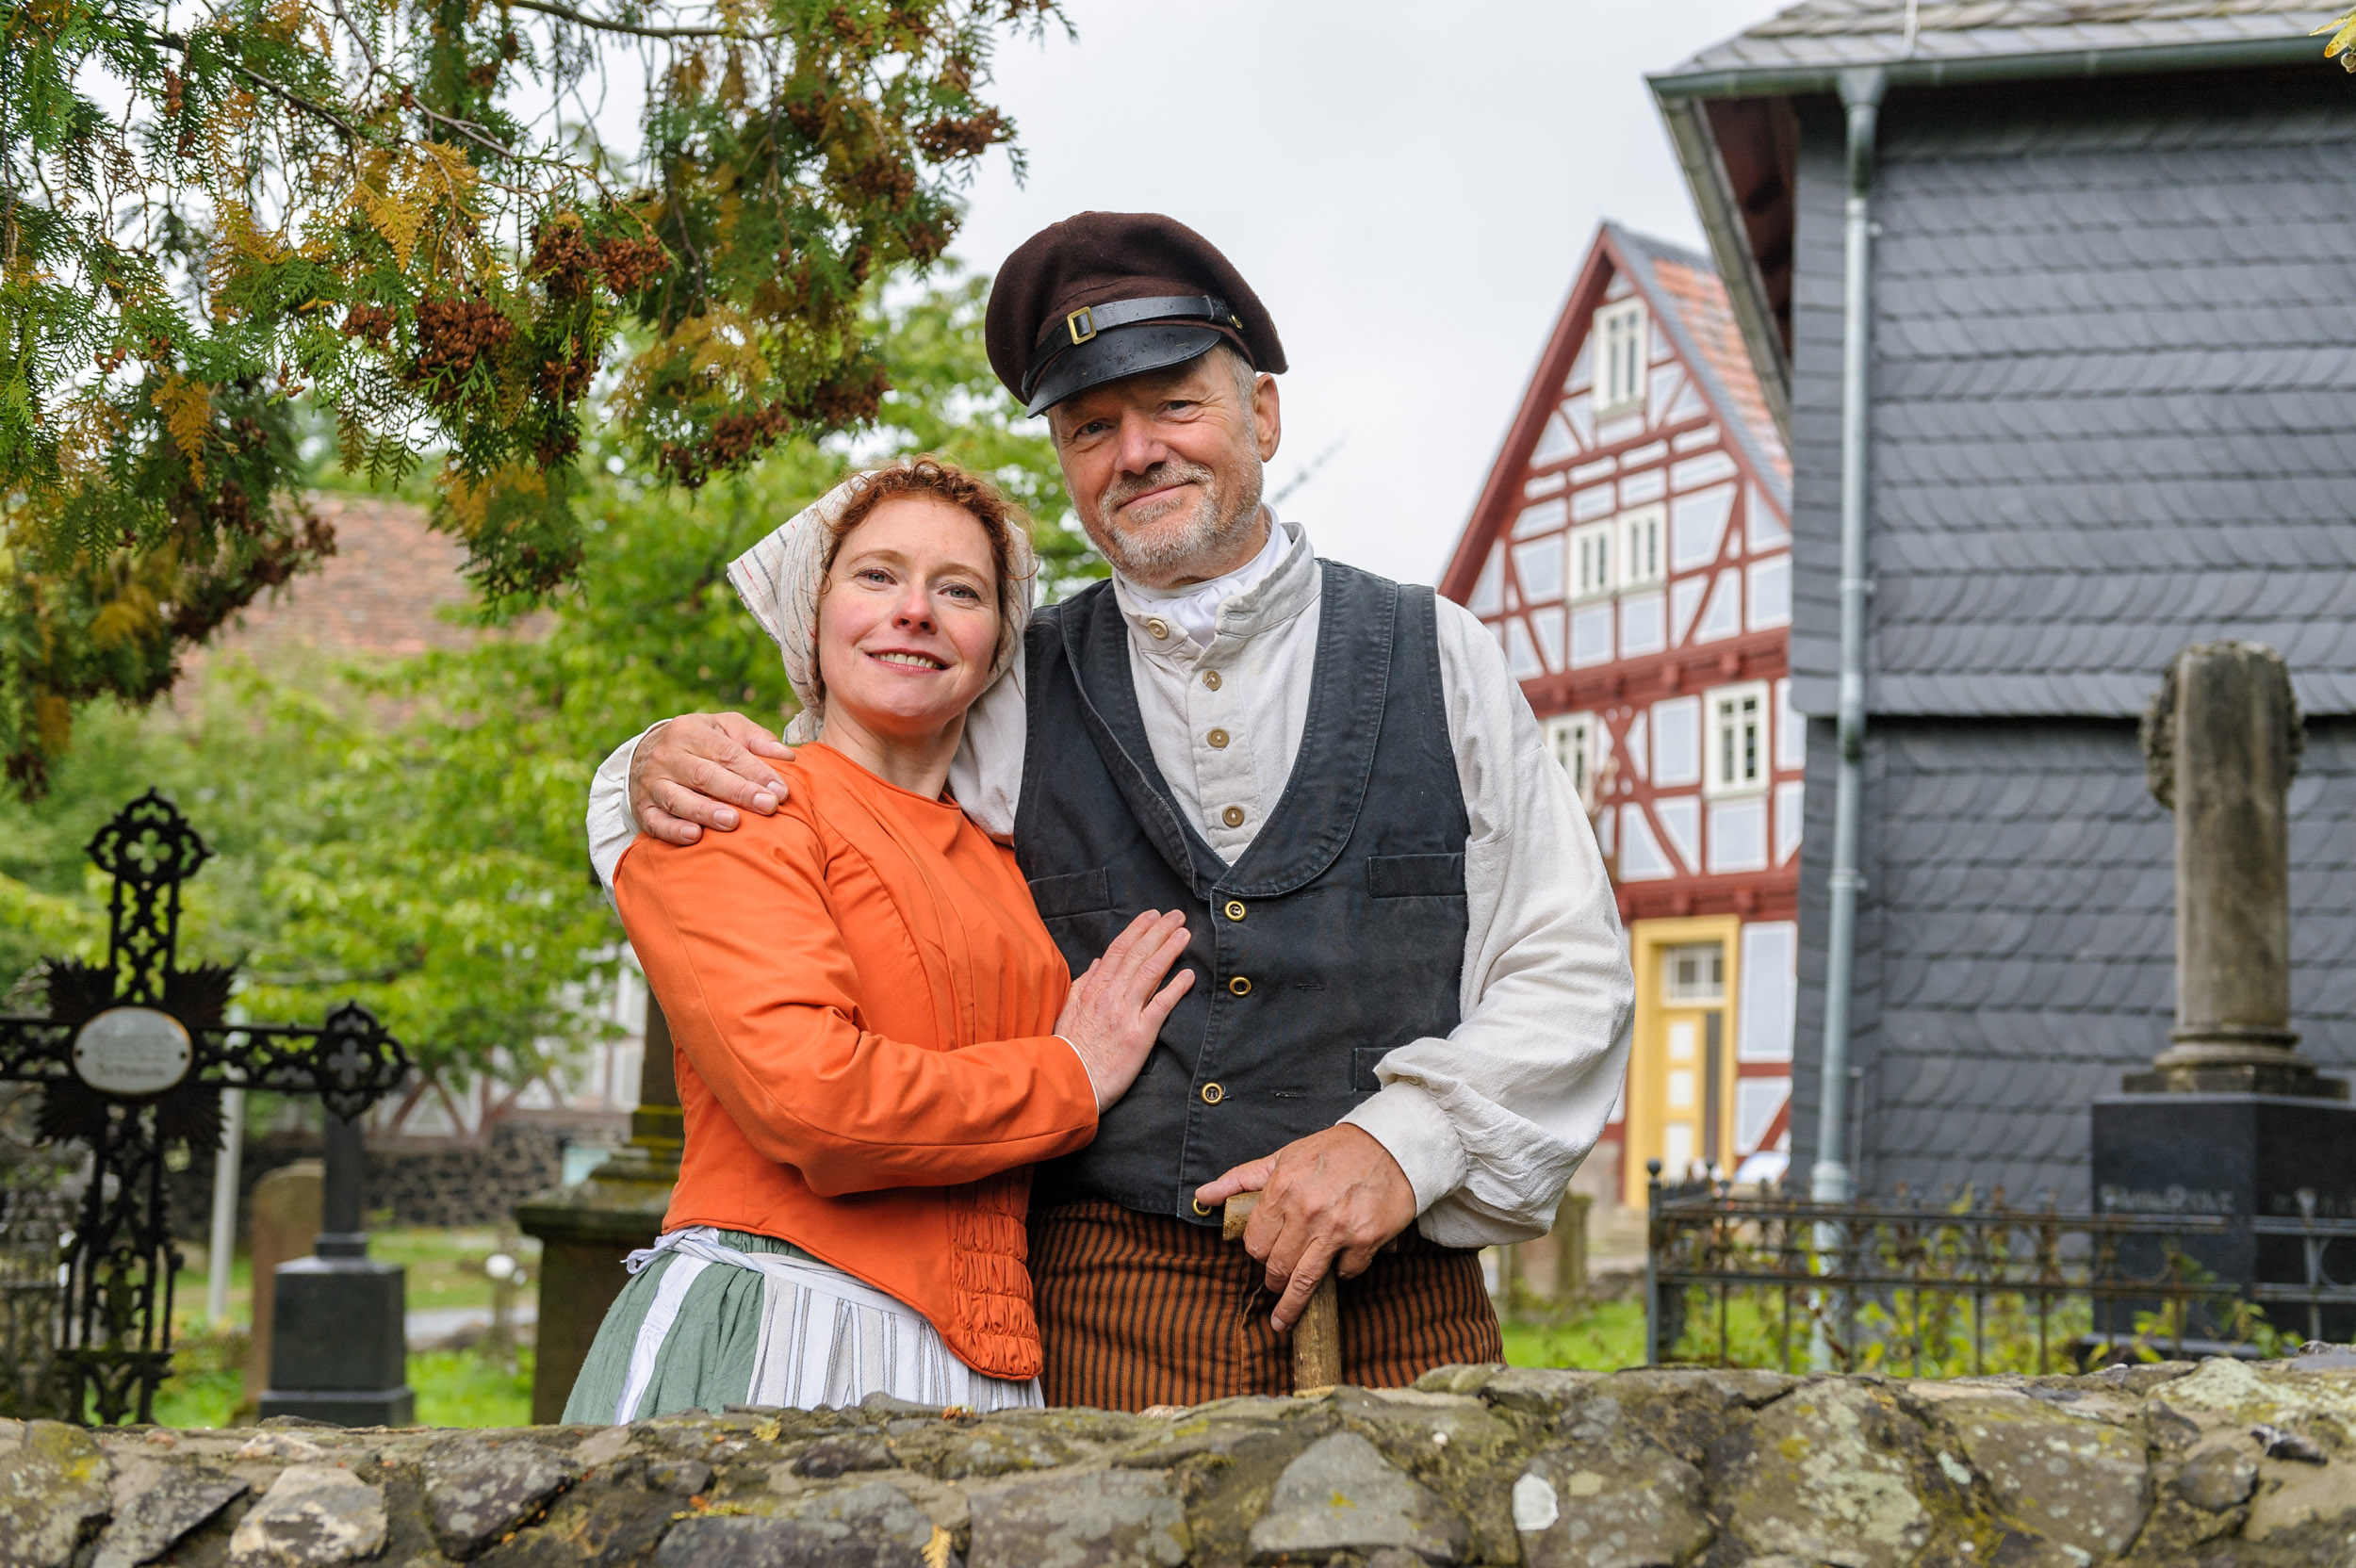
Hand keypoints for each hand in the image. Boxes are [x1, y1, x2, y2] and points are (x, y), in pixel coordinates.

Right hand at [630, 713, 796, 845]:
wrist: (644, 753)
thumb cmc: (699, 741)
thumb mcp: (723, 727)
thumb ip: (755, 738)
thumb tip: (788, 756)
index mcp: (689, 731)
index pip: (727, 752)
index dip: (755, 771)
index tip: (780, 791)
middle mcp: (668, 756)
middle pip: (705, 775)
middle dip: (738, 792)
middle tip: (768, 806)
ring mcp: (652, 783)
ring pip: (679, 799)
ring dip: (706, 812)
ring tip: (733, 822)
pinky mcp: (643, 809)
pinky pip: (656, 822)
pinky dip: (674, 830)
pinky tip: (694, 836)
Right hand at [1054, 910, 1194, 1113]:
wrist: (1068, 1082)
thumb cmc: (1068, 1050)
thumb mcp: (1068, 1011)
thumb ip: (1084, 984)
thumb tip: (1098, 962)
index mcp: (1093, 989)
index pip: (1118, 950)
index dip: (1137, 930)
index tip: (1152, 916)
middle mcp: (1110, 996)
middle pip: (1138, 955)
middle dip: (1159, 932)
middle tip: (1177, 915)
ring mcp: (1125, 1014)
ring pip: (1150, 973)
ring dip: (1169, 950)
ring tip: (1185, 934)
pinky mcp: (1139, 1035)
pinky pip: (1160, 1006)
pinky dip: (1175, 988)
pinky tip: (1188, 975)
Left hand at [1194, 1125, 1416, 1332]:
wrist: (1391, 1145)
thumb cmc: (1333, 1151)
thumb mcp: (1284, 1157)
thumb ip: (1240, 1179)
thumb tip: (1202, 1196)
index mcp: (1282, 1188)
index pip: (1255, 1242)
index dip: (1257, 1252)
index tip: (1264, 1253)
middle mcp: (1306, 1211)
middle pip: (1276, 1266)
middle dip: (1274, 1278)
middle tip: (1276, 1280)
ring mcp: (1337, 1229)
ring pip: (1304, 1281)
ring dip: (1292, 1303)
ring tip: (1283, 1318)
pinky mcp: (1365, 1240)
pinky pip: (1344, 1273)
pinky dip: (1340, 1274)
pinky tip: (1338, 1264)